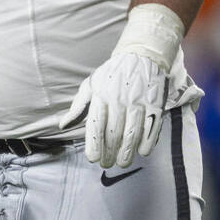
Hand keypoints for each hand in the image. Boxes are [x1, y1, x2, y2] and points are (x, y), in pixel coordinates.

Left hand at [59, 51, 168, 168]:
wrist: (142, 54)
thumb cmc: (112, 74)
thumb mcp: (91, 84)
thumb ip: (78, 106)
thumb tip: (63, 125)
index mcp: (101, 95)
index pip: (96, 125)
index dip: (94, 144)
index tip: (93, 159)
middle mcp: (120, 99)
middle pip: (114, 134)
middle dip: (110, 153)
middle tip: (107, 164)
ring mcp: (139, 102)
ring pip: (132, 134)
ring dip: (127, 153)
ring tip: (122, 162)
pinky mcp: (155, 104)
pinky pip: (152, 128)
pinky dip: (147, 143)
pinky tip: (141, 151)